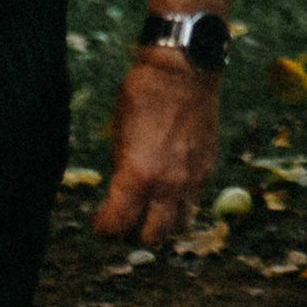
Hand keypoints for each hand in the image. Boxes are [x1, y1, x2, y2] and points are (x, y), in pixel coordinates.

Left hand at [93, 53, 223, 246]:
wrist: (185, 69)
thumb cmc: (143, 95)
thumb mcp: (119, 134)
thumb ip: (121, 171)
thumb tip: (120, 194)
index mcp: (138, 176)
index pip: (117, 226)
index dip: (103, 229)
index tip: (99, 223)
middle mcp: (168, 185)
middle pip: (150, 238)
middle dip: (132, 234)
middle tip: (123, 221)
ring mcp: (192, 179)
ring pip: (177, 226)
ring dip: (159, 223)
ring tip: (147, 210)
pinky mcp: (207, 169)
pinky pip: (192, 202)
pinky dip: (178, 204)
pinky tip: (167, 189)